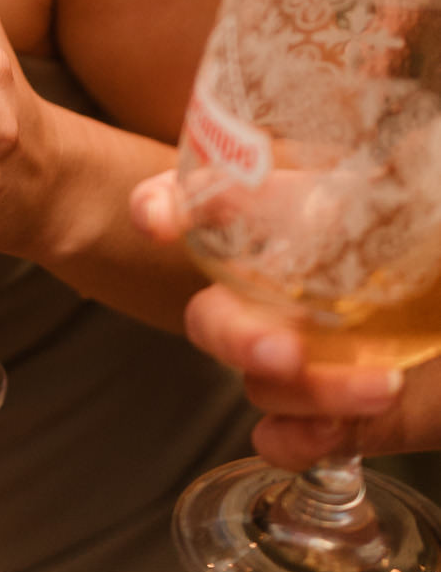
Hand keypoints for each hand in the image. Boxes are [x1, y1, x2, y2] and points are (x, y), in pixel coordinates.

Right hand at [130, 169, 440, 462]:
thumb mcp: (436, 197)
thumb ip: (407, 175)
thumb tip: (406, 128)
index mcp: (325, 215)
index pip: (225, 199)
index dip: (176, 201)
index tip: (159, 218)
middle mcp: (309, 285)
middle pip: (216, 307)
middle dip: (229, 329)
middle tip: (278, 349)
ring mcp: (328, 354)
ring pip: (257, 381)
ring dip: (300, 393)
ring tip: (378, 385)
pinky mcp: (353, 419)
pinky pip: (286, 439)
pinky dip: (296, 443)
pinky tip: (335, 436)